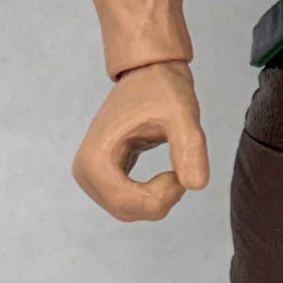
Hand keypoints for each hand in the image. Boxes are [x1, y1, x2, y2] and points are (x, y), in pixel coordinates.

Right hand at [72, 61, 209, 221]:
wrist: (148, 72)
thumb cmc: (162, 89)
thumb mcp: (183, 114)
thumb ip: (190, 147)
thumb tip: (197, 186)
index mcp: (95, 159)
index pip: (128, 203)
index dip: (162, 196)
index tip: (182, 173)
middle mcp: (85, 171)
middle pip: (127, 210)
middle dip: (160, 199)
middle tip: (182, 172)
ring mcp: (90, 176)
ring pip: (128, 210)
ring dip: (157, 198)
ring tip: (174, 170)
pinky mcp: (101, 176)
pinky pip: (127, 202)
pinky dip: (150, 195)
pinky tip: (165, 176)